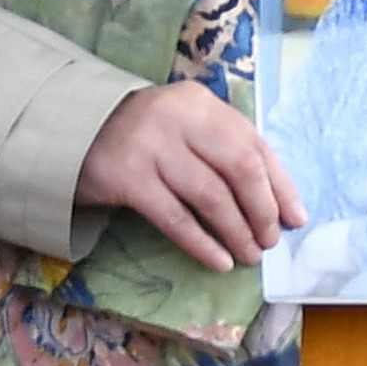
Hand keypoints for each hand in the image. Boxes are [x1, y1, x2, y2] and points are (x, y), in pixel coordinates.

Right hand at [78, 81, 302, 271]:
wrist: (70, 132)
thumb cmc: (145, 138)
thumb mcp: (189, 130)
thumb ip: (229, 153)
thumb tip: (283, 205)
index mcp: (202, 103)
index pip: (255, 146)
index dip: (280, 186)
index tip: (296, 219)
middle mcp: (179, 118)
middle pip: (240, 168)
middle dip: (262, 210)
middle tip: (270, 240)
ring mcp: (151, 146)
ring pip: (211, 196)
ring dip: (237, 231)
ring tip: (249, 255)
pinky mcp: (126, 178)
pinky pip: (175, 218)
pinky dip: (202, 243)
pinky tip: (218, 261)